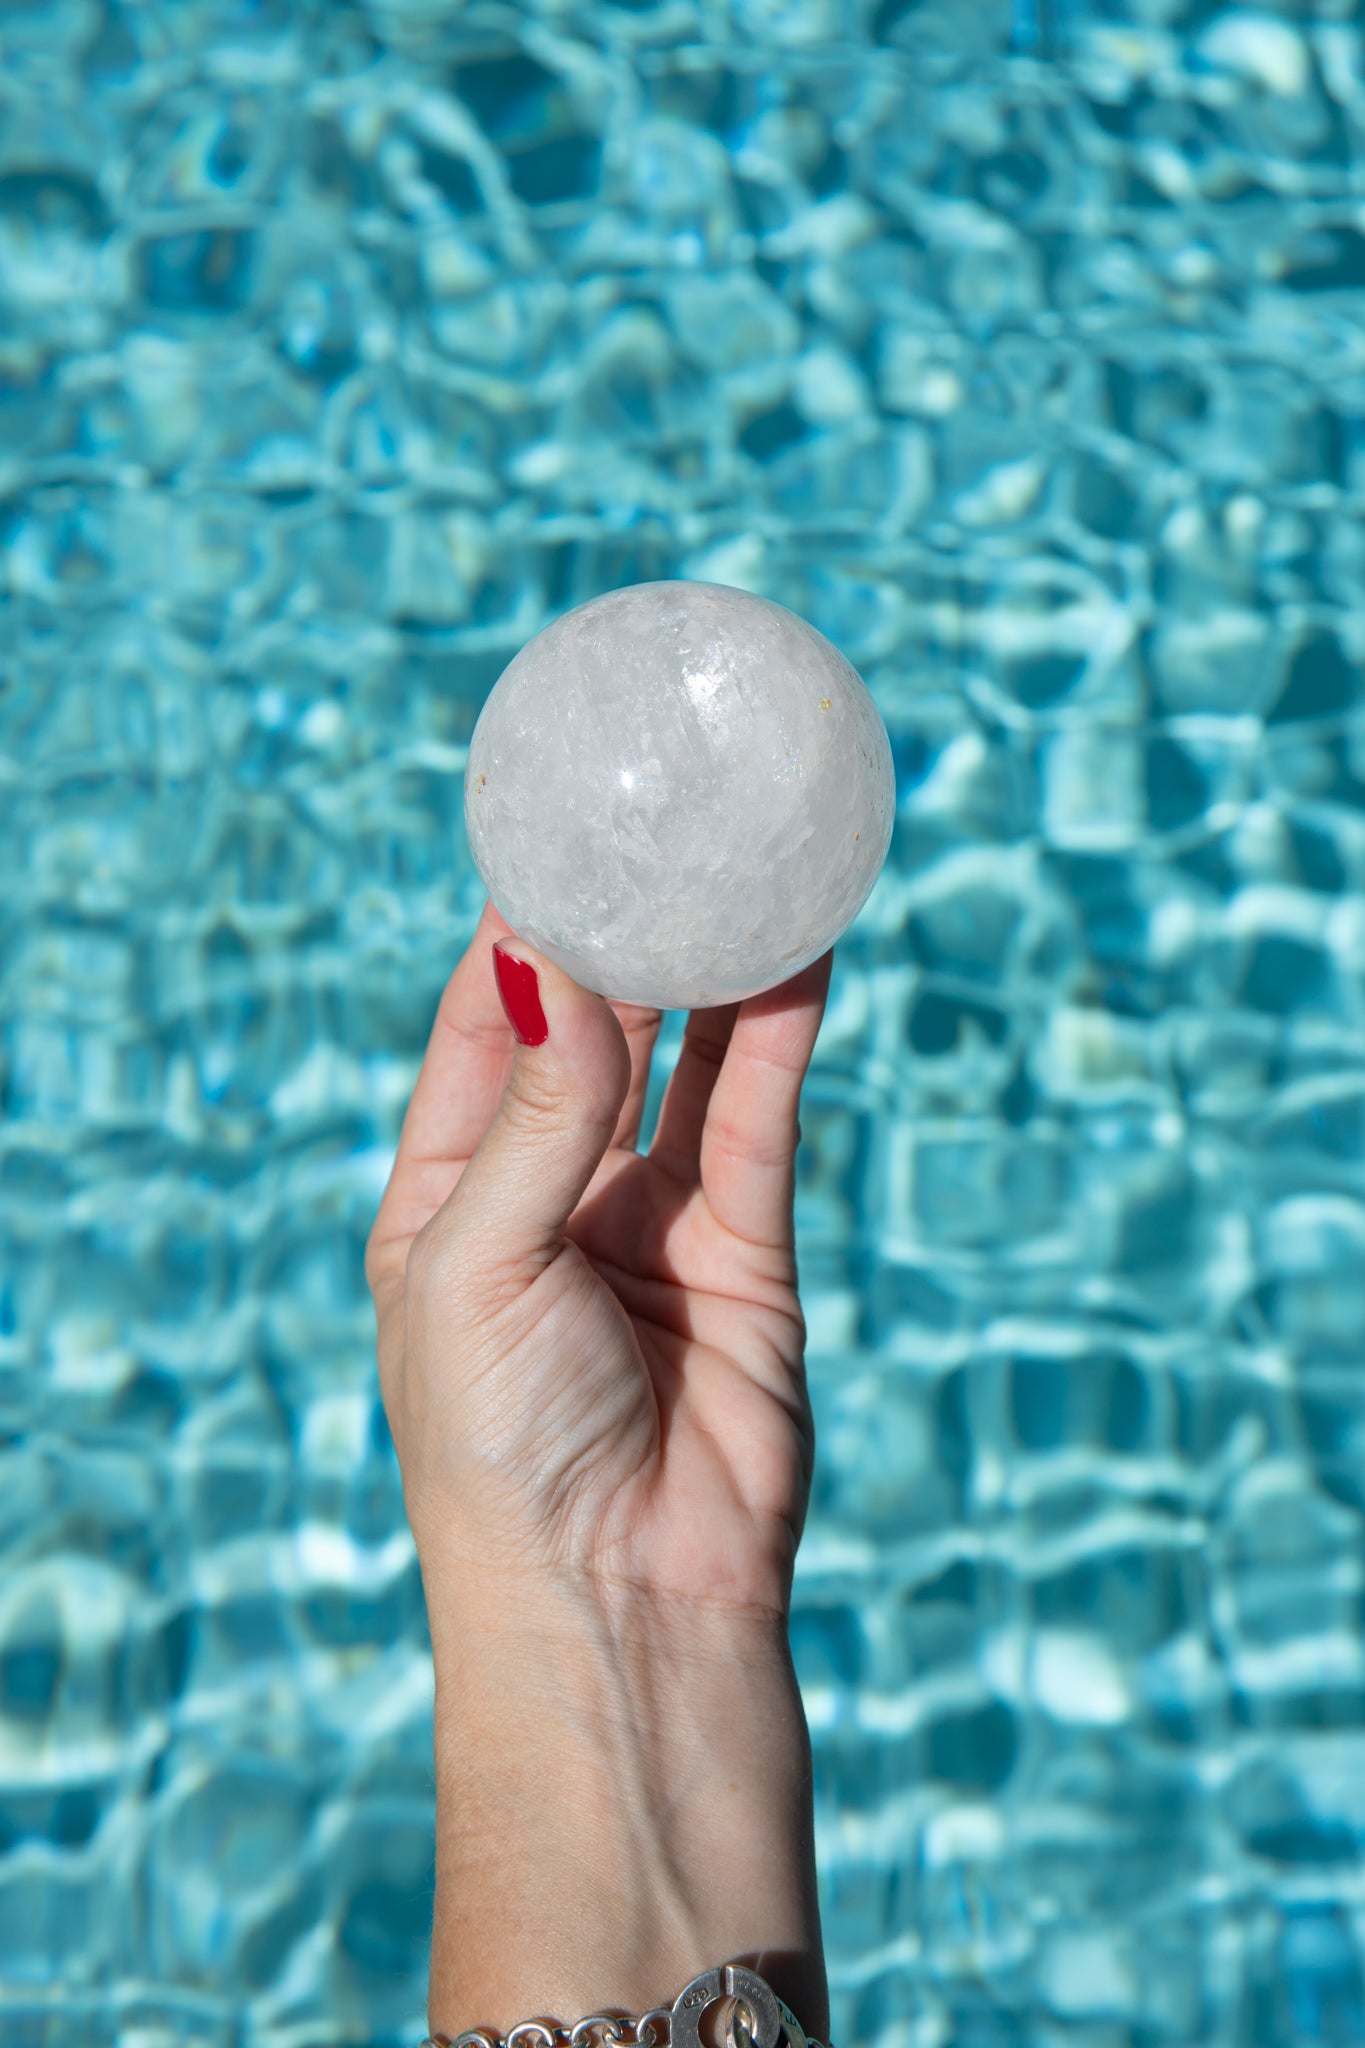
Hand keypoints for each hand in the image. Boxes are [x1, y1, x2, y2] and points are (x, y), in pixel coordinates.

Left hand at [364, 896, 833, 1626]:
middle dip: (621, 937)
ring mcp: (649, 1221)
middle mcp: (546, 1197)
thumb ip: (531, 1119)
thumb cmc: (500, 1452)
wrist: (621, 1607)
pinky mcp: (745, 1251)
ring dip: (709, 970)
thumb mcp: (476, 1269)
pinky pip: (758, 1120)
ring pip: (684, 1061)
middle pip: (589, 1030)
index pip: (476, 1030)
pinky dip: (777, 1037)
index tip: (553, 838)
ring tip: (738, 865)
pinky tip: (798, 955)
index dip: (513, 937)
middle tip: (659, 830)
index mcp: (445, 1200)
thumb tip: (547, 965)